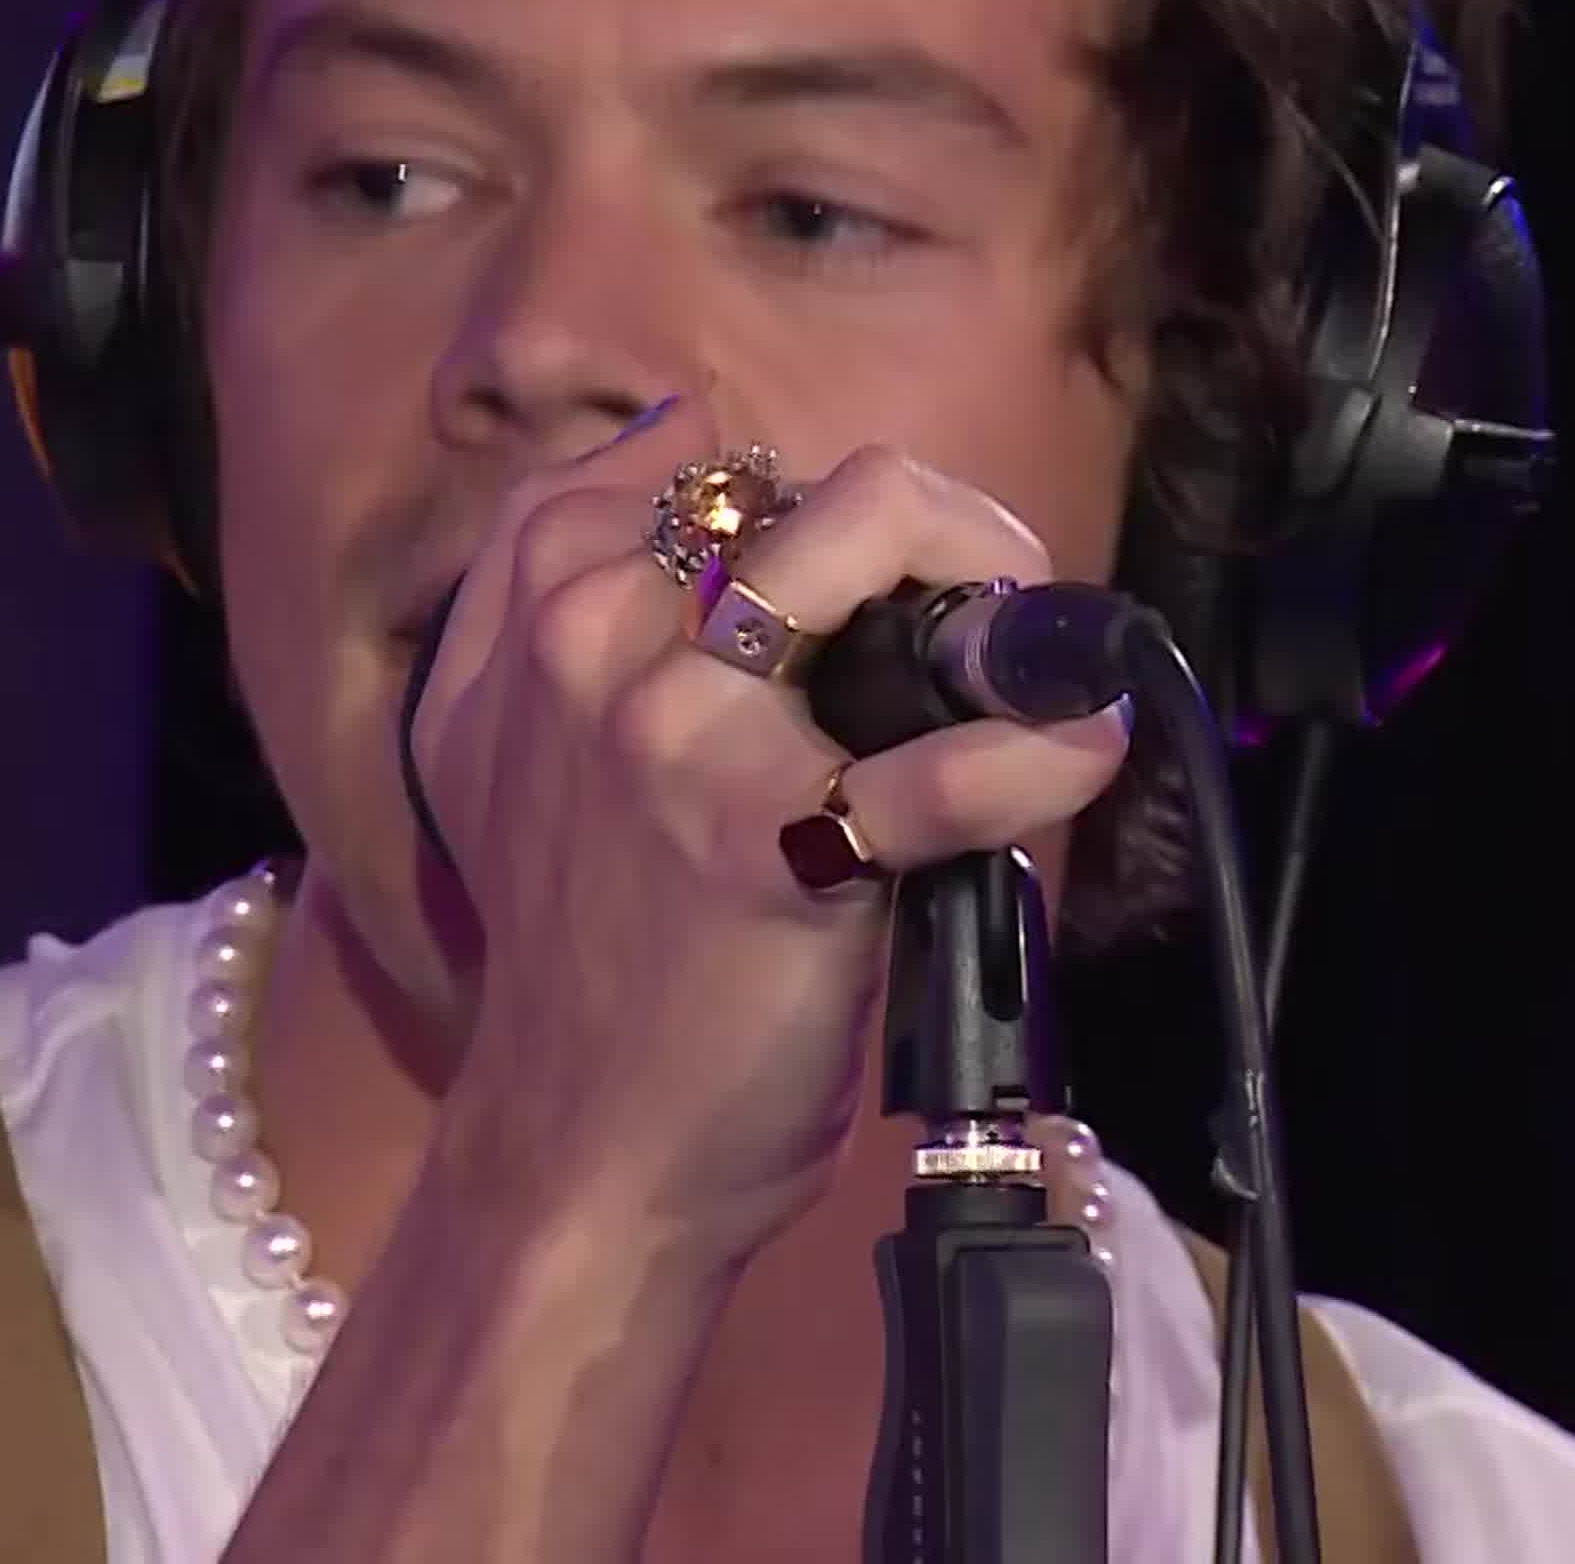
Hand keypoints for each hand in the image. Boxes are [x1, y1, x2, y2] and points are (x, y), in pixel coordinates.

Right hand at [401, 394, 1136, 1265]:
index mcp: (543, 602)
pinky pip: (943, 761)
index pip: (728, 464)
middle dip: (953, 541)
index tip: (902, 597)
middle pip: (829, 488)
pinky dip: (1043, 748)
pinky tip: (1085, 749)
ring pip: (876, 532)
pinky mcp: (772, 845)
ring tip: (1045, 674)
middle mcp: (597, 639)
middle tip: (1000, 634)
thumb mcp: (489, 730)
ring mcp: (677, 735)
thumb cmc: (572, 940)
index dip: (848, 525)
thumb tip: (681, 428)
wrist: (579, 1144)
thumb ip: (546, 565)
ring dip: (1003, 598)